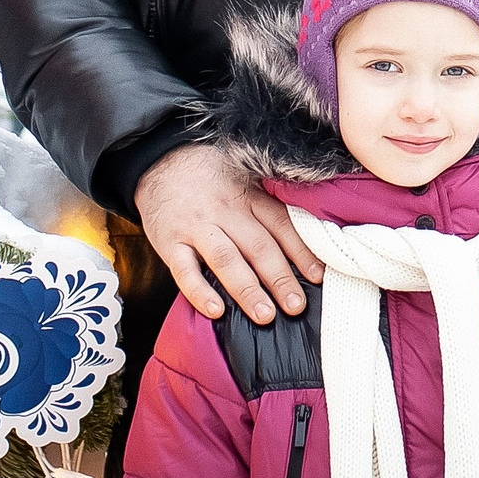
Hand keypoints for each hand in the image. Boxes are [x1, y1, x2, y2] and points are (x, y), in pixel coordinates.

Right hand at [135, 143, 323, 324]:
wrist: (161, 161)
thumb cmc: (210, 179)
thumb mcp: (243, 181)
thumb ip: (264, 207)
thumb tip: (302, 239)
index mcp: (248, 197)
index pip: (280, 225)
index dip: (301, 251)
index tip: (318, 276)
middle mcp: (226, 211)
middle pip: (258, 246)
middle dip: (280, 278)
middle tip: (296, 307)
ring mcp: (197, 227)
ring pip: (226, 259)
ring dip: (247, 289)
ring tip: (265, 315)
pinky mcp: (170, 242)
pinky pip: (184, 270)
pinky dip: (199, 291)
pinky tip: (216, 311)